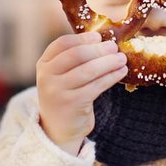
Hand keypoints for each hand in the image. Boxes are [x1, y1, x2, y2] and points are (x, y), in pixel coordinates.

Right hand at [36, 31, 127, 155]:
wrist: (58, 128)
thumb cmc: (65, 95)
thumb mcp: (60, 75)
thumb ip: (73, 59)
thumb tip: (103, 41)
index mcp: (44, 64)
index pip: (63, 43)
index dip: (83, 38)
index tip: (98, 36)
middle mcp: (47, 76)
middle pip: (77, 55)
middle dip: (99, 49)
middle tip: (114, 47)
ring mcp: (58, 91)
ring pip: (89, 70)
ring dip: (109, 62)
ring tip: (122, 59)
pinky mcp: (73, 104)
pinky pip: (97, 86)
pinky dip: (111, 77)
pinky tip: (121, 72)